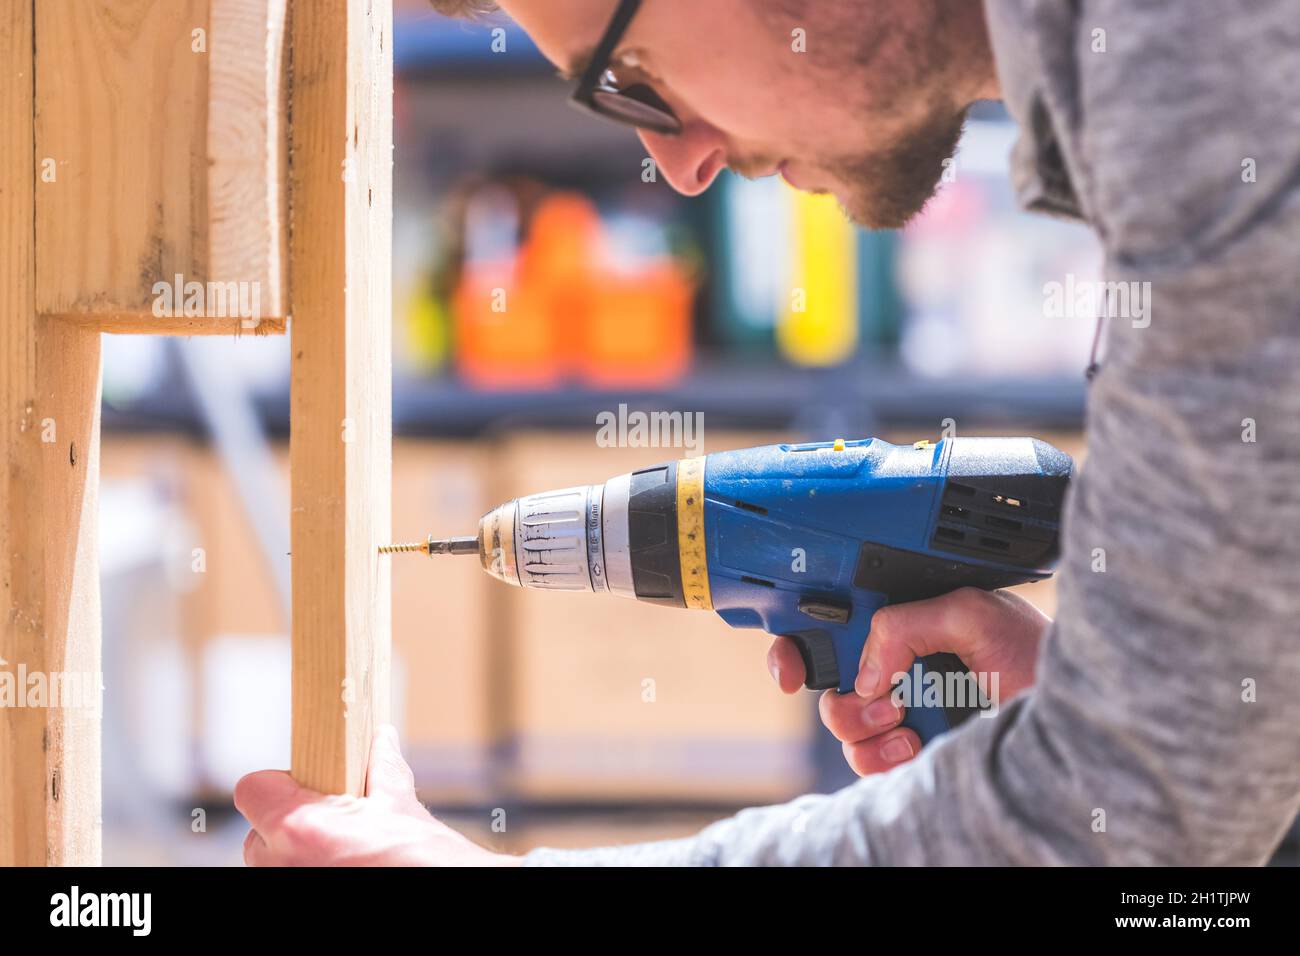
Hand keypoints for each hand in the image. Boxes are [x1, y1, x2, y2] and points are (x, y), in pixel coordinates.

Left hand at [236, 725, 519, 865]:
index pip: (252, 789)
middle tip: (330, 818)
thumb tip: (381, 739)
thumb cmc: (420, 857)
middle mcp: (282, 864)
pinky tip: (345, 863)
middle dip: (290, 822)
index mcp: (299, 827)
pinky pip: (292, 874)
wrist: (443, 886)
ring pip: (273, 860)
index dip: (279, 783)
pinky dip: (310, 867)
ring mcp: (289, 884)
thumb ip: (381, 768)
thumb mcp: (399, 803)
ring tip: (342, 847)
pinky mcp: (295, 893)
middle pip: (259, 831)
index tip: (308, 784)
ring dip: (297, 851)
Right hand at [768, 587, 1049, 775]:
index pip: (833, 628)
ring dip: (865, 728)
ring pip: (842, 727)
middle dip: (841, 695)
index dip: (798, 645)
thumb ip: (906, 622)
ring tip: (907, 724)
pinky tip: (916, 746)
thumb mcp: (972, 614)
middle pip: (828, 682)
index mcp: (905, 625)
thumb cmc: (1035, 656)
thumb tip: (864, 671)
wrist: (1070, 719)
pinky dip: (882, 757)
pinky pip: (867, 762)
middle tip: (880, 699)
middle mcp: (897, 669)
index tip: (791, 671)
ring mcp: (903, 714)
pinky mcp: (911, 754)